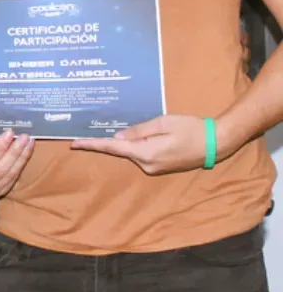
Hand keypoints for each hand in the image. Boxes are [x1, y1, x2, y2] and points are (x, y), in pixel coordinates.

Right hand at [0, 129, 33, 199]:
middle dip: (14, 152)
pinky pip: (13, 178)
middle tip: (24, 137)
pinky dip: (21, 164)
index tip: (10, 133)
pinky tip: (26, 152)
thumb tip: (5, 133)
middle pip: (0, 170)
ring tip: (29, 142)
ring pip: (9, 175)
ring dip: (22, 157)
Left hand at [71, 115, 213, 174]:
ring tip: (137, 128)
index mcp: (146, 153)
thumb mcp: (163, 123)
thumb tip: (117, 138)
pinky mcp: (160, 167)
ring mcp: (154, 168)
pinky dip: (138, 146)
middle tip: (97, 127)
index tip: (74, 143)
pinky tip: (142, 136)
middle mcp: (147, 165)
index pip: (113, 148)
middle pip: (122, 150)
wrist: (216, 143)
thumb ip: (139, 130)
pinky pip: (142, 154)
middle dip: (110, 140)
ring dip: (129, 141)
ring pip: (133, 152)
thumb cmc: (191, 128)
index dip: (93, 144)